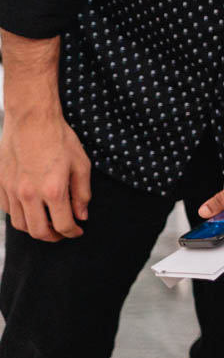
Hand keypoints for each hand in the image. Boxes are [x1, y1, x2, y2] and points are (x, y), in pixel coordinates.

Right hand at [0, 107, 90, 240]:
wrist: (31, 120)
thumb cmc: (59, 138)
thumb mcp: (81, 164)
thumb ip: (82, 193)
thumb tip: (81, 215)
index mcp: (53, 190)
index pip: (62, 225)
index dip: (72, 233)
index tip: (78, 231)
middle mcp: (29, 194)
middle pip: (38, 231)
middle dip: (53, 237)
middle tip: (62, 232)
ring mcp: (11, 189)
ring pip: (19, 224)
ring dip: (34, 228)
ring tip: (47, 223)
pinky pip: (7, 209)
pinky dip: (19, 215)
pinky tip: (30, 209)